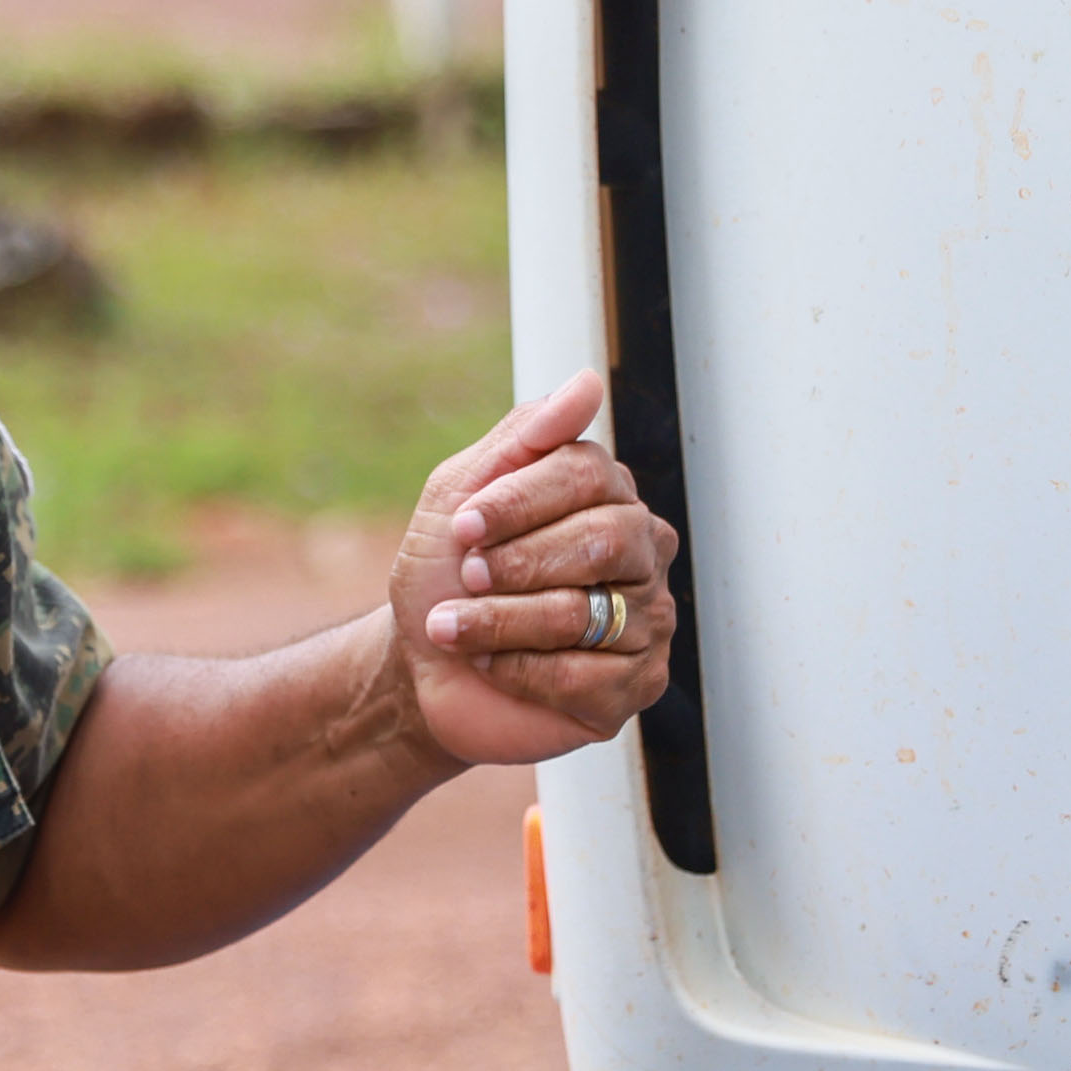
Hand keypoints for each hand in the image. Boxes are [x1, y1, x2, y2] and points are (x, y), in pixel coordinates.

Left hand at [389, 368, 681, 769]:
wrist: (423, 668)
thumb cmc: (446, 576)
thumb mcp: (462, 493)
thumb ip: (523, 438)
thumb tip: (588, 384)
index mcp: (607, 496)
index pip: (590, 473)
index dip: (520, 499)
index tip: (463, 526)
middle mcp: (642, 552)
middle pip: (604, 540)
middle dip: (516, 563)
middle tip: (466, 577)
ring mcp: (647, 620)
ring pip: (586, 611)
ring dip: (501, 620)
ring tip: (454, 626)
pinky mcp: (634, 686)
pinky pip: (586, 676)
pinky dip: (520, 671)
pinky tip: (493, 666)